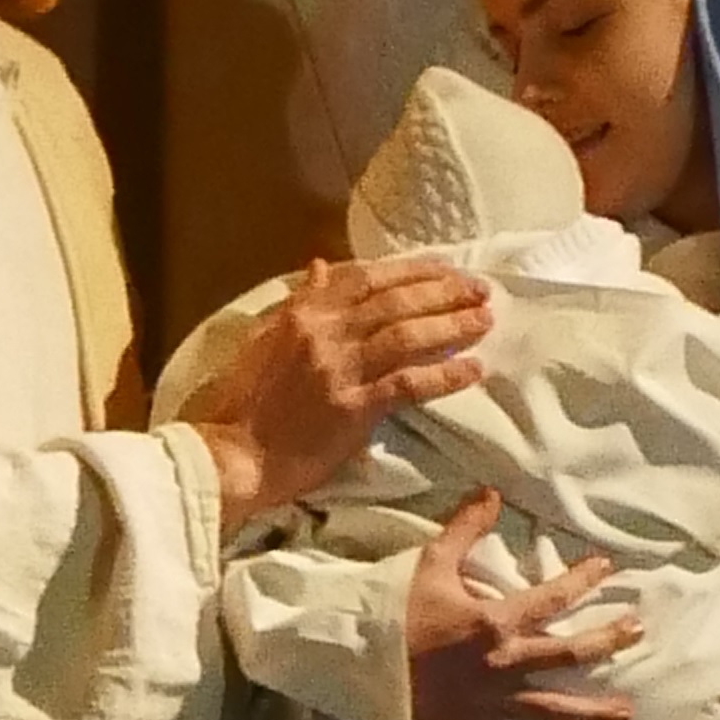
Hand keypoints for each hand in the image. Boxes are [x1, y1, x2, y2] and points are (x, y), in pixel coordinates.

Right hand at [179, 257, 491, 530]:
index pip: (367, 277)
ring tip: (485, 320)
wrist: (234, 453)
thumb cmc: (245, 401)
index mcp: (302, 313)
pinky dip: (444, 374)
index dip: (412, 270)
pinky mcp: (353, 408)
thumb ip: (300, 301)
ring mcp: (339, 369)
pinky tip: (472, 369)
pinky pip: (408, 384)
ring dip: (452, 325)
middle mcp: (324, 333)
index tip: (446, 268)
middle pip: (395, 301)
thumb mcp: (264, 338)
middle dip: (443, 291)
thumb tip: (321, 265)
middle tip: (480, 290)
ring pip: (407, 335)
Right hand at [406, 492, 638, 719]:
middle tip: (637, 632)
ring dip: (590, 711)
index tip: (607, 568)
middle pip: (567, 654)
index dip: (582, 580)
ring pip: (551, 708)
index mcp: (496, 621)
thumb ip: (465, 529)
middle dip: (605, 641)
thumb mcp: (430, 563)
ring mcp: (491, 700)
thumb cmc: (395, 612)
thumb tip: (493, 494)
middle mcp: (504, 663)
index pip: (552, 597)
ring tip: (626, 713)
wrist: (360, 663)